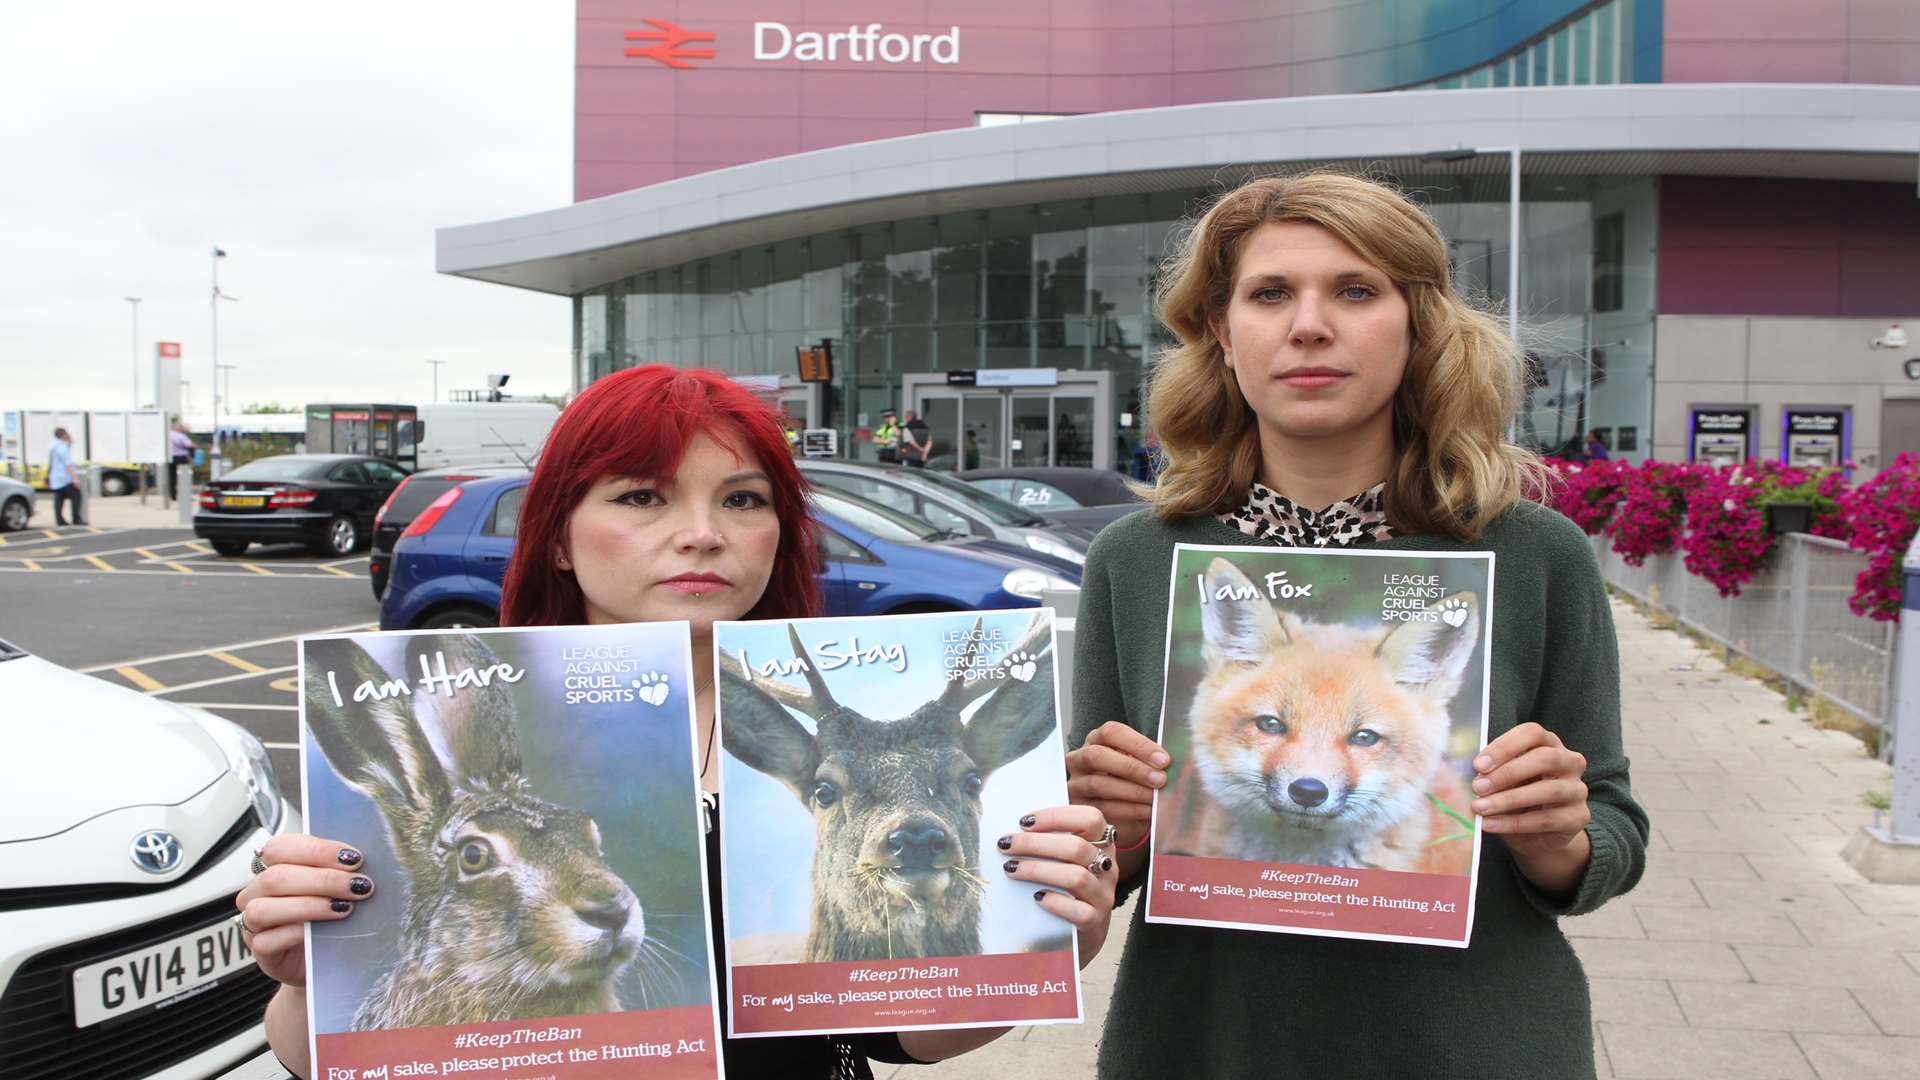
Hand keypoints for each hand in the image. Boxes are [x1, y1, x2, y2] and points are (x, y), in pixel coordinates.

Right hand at [235, 834, 374, 987]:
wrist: (324, 958)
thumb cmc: (329, 915)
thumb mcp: (334, 886)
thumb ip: (339, 869)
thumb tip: (362, 859)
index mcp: (273, 866)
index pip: (281, 848)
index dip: (318, 850)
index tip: (354, 858)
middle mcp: (257, 892)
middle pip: (275, 877)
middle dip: (323, 880)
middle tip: (358, 885)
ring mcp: (252, 922)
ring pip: (264, 909)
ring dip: (309, 905)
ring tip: (345, 908)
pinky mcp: (259, 950)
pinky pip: (267, 941)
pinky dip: (296, 933)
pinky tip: (321, 932)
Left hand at [999, 805, 1117, 966]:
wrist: (1083, 929)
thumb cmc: (1068, 885)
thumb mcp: (1067, 859)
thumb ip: (1052, 841)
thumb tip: (1015, 827)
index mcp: (1102, 844)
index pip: (1091, 819)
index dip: (1057, 816)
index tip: (1024, 821)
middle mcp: (1107, 867)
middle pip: (1077, 848)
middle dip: (1035, 843)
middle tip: (1006, 844)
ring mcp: (1103, 895)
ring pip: (1076, 877)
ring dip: (1038, 870)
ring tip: (1011, 868)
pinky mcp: (1095, 921)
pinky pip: (1079, 911)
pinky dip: (1056, 902)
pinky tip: (1037, 897)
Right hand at [1066, 721, 1166, 848]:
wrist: (1122, 812)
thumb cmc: (1133, 781)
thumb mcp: (1141, 764)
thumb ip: (1151, 760)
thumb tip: (1174, 762)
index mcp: (1097, 739)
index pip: (1111, 732)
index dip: (1138, 744)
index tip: (1164, 759)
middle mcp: (1080, 758)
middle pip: (1097, 755)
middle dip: (1132, 768)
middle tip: (1160, 779)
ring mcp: (1076, 783)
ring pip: (1098, 783)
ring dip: (1132, 791)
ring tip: (1155, 798)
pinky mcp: (1078, 807)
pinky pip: (1101, 807)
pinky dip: (1128, 809)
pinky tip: (1147, 811)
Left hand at [1472, 723, 1592, 894]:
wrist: (1538, 835)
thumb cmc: (1517, 796)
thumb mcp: (1503, 780)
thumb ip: (1493, 771)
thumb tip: (1473, 773)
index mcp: (1549, 743)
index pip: (1532, 734)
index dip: (1504, 747)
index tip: (1478, 765)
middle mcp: (1570, 762)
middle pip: (1545, 758)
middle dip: (1508, 772)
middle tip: (1477, 787)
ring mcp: (1577, 790)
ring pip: (1549, 790)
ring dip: (1509, 799)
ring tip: (1480, 807)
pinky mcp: (1578, 817)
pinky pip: (1547, 819)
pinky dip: (1515, 823)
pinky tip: (1491, 824)